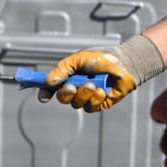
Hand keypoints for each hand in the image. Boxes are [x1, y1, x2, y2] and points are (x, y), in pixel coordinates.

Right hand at [40, 35, 165, 112]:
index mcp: (68, 77)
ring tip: (92, 84)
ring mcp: (87, 97)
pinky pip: (90, 107)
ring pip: (76, 104)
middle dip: (65, 94)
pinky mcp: (98, 104)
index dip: (45, 92)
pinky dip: (94, 98)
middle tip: (71, 87)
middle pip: (62, 98)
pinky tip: (102, 90)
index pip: (52, 87)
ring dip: (83, 94)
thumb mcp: (78, 59)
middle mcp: (75, 88)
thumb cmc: (101, 59)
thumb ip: (63, 69)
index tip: (43, 96)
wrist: (123, 63)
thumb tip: (48, 82)